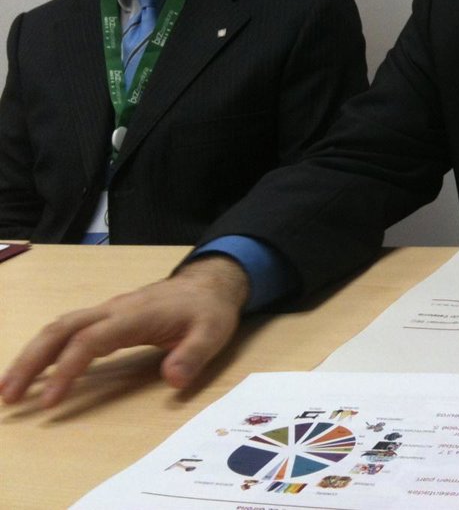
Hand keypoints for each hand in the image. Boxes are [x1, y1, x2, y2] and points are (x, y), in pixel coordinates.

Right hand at [0, 255, 248, 407]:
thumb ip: (193, 355)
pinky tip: (34, 372)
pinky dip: (46, 350)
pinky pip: (69, 331)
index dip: (67, 369)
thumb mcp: (212, 333)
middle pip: (61, 329)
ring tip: (7, 389)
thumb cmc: (208, 310)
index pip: (90, 340)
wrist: (210, 283)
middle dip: (31, 360)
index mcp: (135, 315)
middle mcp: (113, 310)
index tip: (50, 401)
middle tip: (7, 396)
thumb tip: (173, 380)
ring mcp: (108, 312)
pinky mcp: (108, 318)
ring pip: (59, 328)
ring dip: (31, 355)